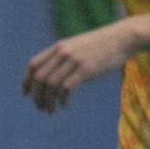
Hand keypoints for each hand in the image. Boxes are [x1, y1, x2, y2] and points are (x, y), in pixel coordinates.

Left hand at [22, 22, 137, 111]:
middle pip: (40, 78)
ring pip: (51, 85)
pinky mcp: (87, 69)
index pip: (33, 65)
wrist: (123, 38)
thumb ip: (61, 58)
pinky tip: (64, 105)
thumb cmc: (100, 45)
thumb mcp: (76, 46)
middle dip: (36, 96)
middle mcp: (63, 53)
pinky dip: (62, 100)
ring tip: (51, 110)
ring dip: (48, 101)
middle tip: (40, 107)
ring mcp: (74, 61)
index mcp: (58, 47)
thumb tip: (49, 78)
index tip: (27, 94)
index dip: (27, 82)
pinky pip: (66, 88)